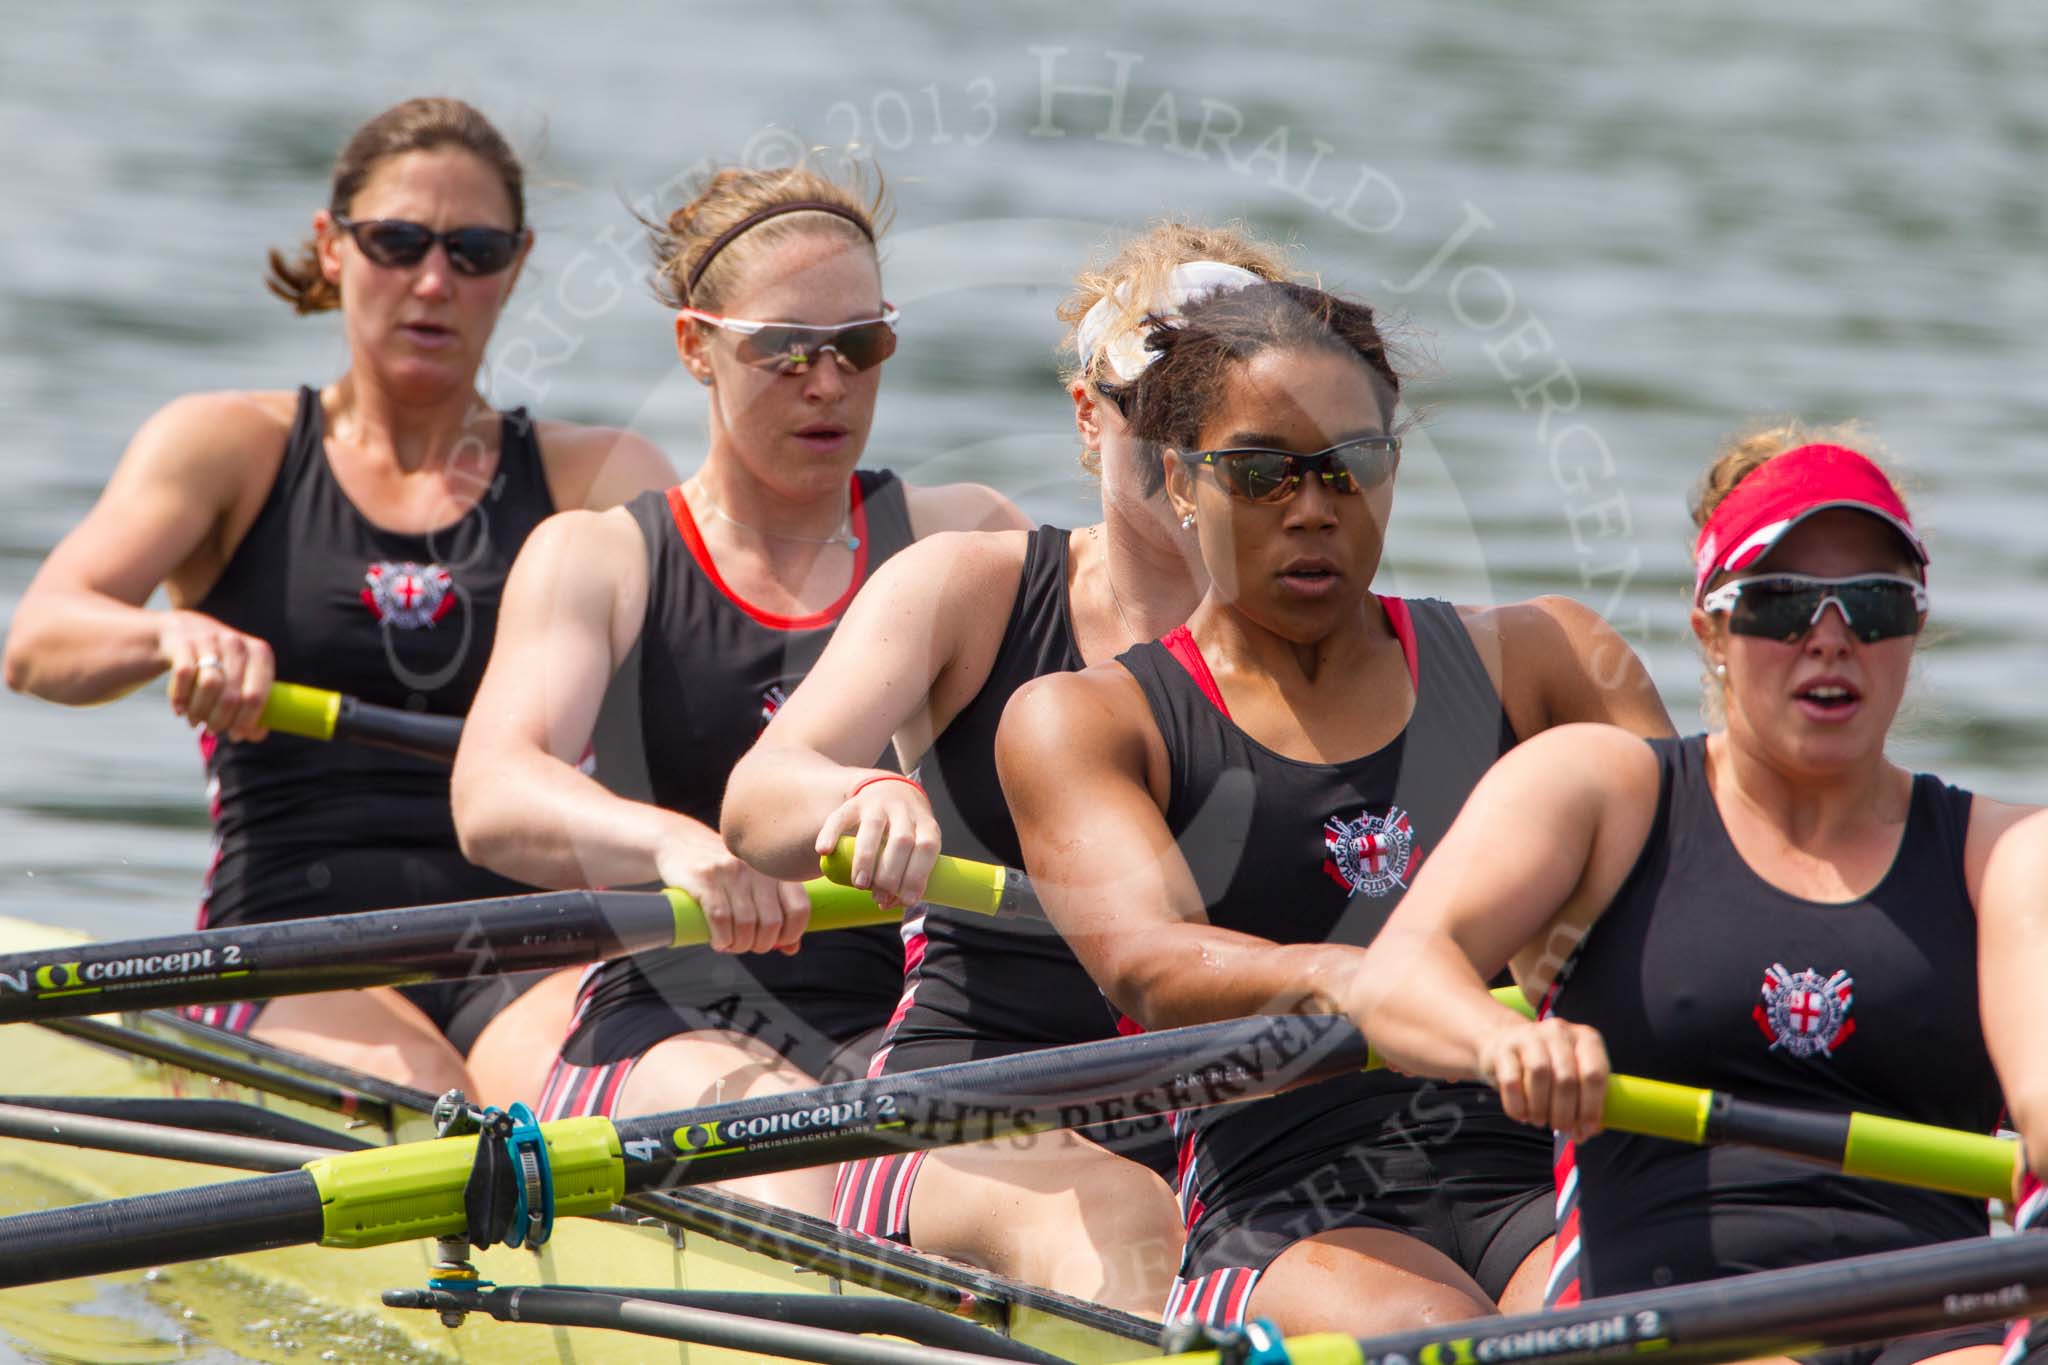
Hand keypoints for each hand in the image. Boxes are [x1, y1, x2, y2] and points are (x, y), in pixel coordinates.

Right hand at [159, 611, 273, 741]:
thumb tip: (258, 734)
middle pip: (233, 696)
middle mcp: (237, 643)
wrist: (179, 631)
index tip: (236, 735)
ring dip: (200, 711)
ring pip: (210, 686)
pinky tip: (179, 711)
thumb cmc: (218, 663)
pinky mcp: (183, 642)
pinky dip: (180, 698)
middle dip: (221, 720)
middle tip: (213, 730)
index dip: (247, 722)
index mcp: (260, 653)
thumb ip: (251, 704)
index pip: (257, 697)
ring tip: (195, 722)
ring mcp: (209, 640)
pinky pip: (184, 676)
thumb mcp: (240, 676)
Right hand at [656, 822, 811, 954]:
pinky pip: (720, 918)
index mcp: (774, 869)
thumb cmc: (722, 871)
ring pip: (746, 924)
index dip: (791, 934)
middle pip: (772, 922)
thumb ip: (776, 914)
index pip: (799, 908)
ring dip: (740, 945)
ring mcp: (730, 869)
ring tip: (731, 945)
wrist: (679, 841)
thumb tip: (792, 948)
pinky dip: (722, 938)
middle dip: (761, 945)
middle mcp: (756, 867)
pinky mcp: (704, 877)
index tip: (777, 943)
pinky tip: (718, 941)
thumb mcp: (753, 885)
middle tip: (748, 946)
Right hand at [814, 772, 938, 911]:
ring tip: (860, 884)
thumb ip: (906, 874)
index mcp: (926, 824)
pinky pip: (840, 816)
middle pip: (901, 841)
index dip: (918, 876)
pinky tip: (824, 852)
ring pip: (873, 829)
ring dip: (866, 860)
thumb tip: (888, 904)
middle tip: (879, 898)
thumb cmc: (907, 830)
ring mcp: (879, 805)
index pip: (927, 848)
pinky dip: (831, 834)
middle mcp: (904, 811)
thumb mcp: (917, 845)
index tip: (906, 900)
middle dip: (890, 874)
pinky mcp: (854, 803)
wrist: (891, 789)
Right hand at [1477, 1016, 1608, 1141]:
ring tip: (1540, 1121)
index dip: (1592, 1107)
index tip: (1585, 1129)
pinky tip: (1521, 1114)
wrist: (1504, 1043)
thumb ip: (1585, 1104)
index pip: (1595, 1074)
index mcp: (1586, 1038)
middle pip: (1567, 1078)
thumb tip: (1584, 1132)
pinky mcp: (1503, 1047)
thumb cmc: (1548, 1066)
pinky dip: (1518, 1105)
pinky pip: (1512, 1081)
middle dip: (1565, 1113)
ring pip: (1540, 1075)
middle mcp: (1559, 1032)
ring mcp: (1530, 1036)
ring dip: (1541, 1108)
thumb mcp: (1574, 1076)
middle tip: (1561, 1129)